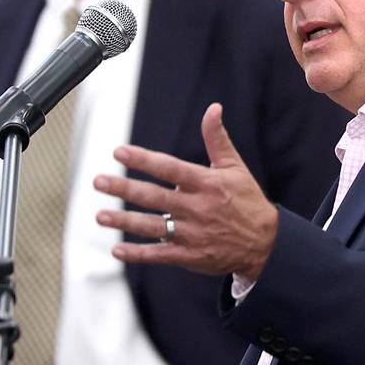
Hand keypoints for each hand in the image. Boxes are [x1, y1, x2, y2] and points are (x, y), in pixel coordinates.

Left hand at [94, 103, 278, 280]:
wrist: (266, 243)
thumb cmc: (246, 200)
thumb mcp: (235, 167)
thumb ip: (217, 138)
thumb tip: (213, 108)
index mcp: (207, 184)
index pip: (170, 168)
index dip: (144, 160)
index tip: (119, 152)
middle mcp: (198, 208)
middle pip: (155, 197)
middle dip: (124, 189)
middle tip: (98, 181)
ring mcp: (193, 234)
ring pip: (153, 226)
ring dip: (124, 222)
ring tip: (100, 216)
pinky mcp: (191, 256)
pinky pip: (160, 255)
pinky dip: (138, 254)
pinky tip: (117, 250)